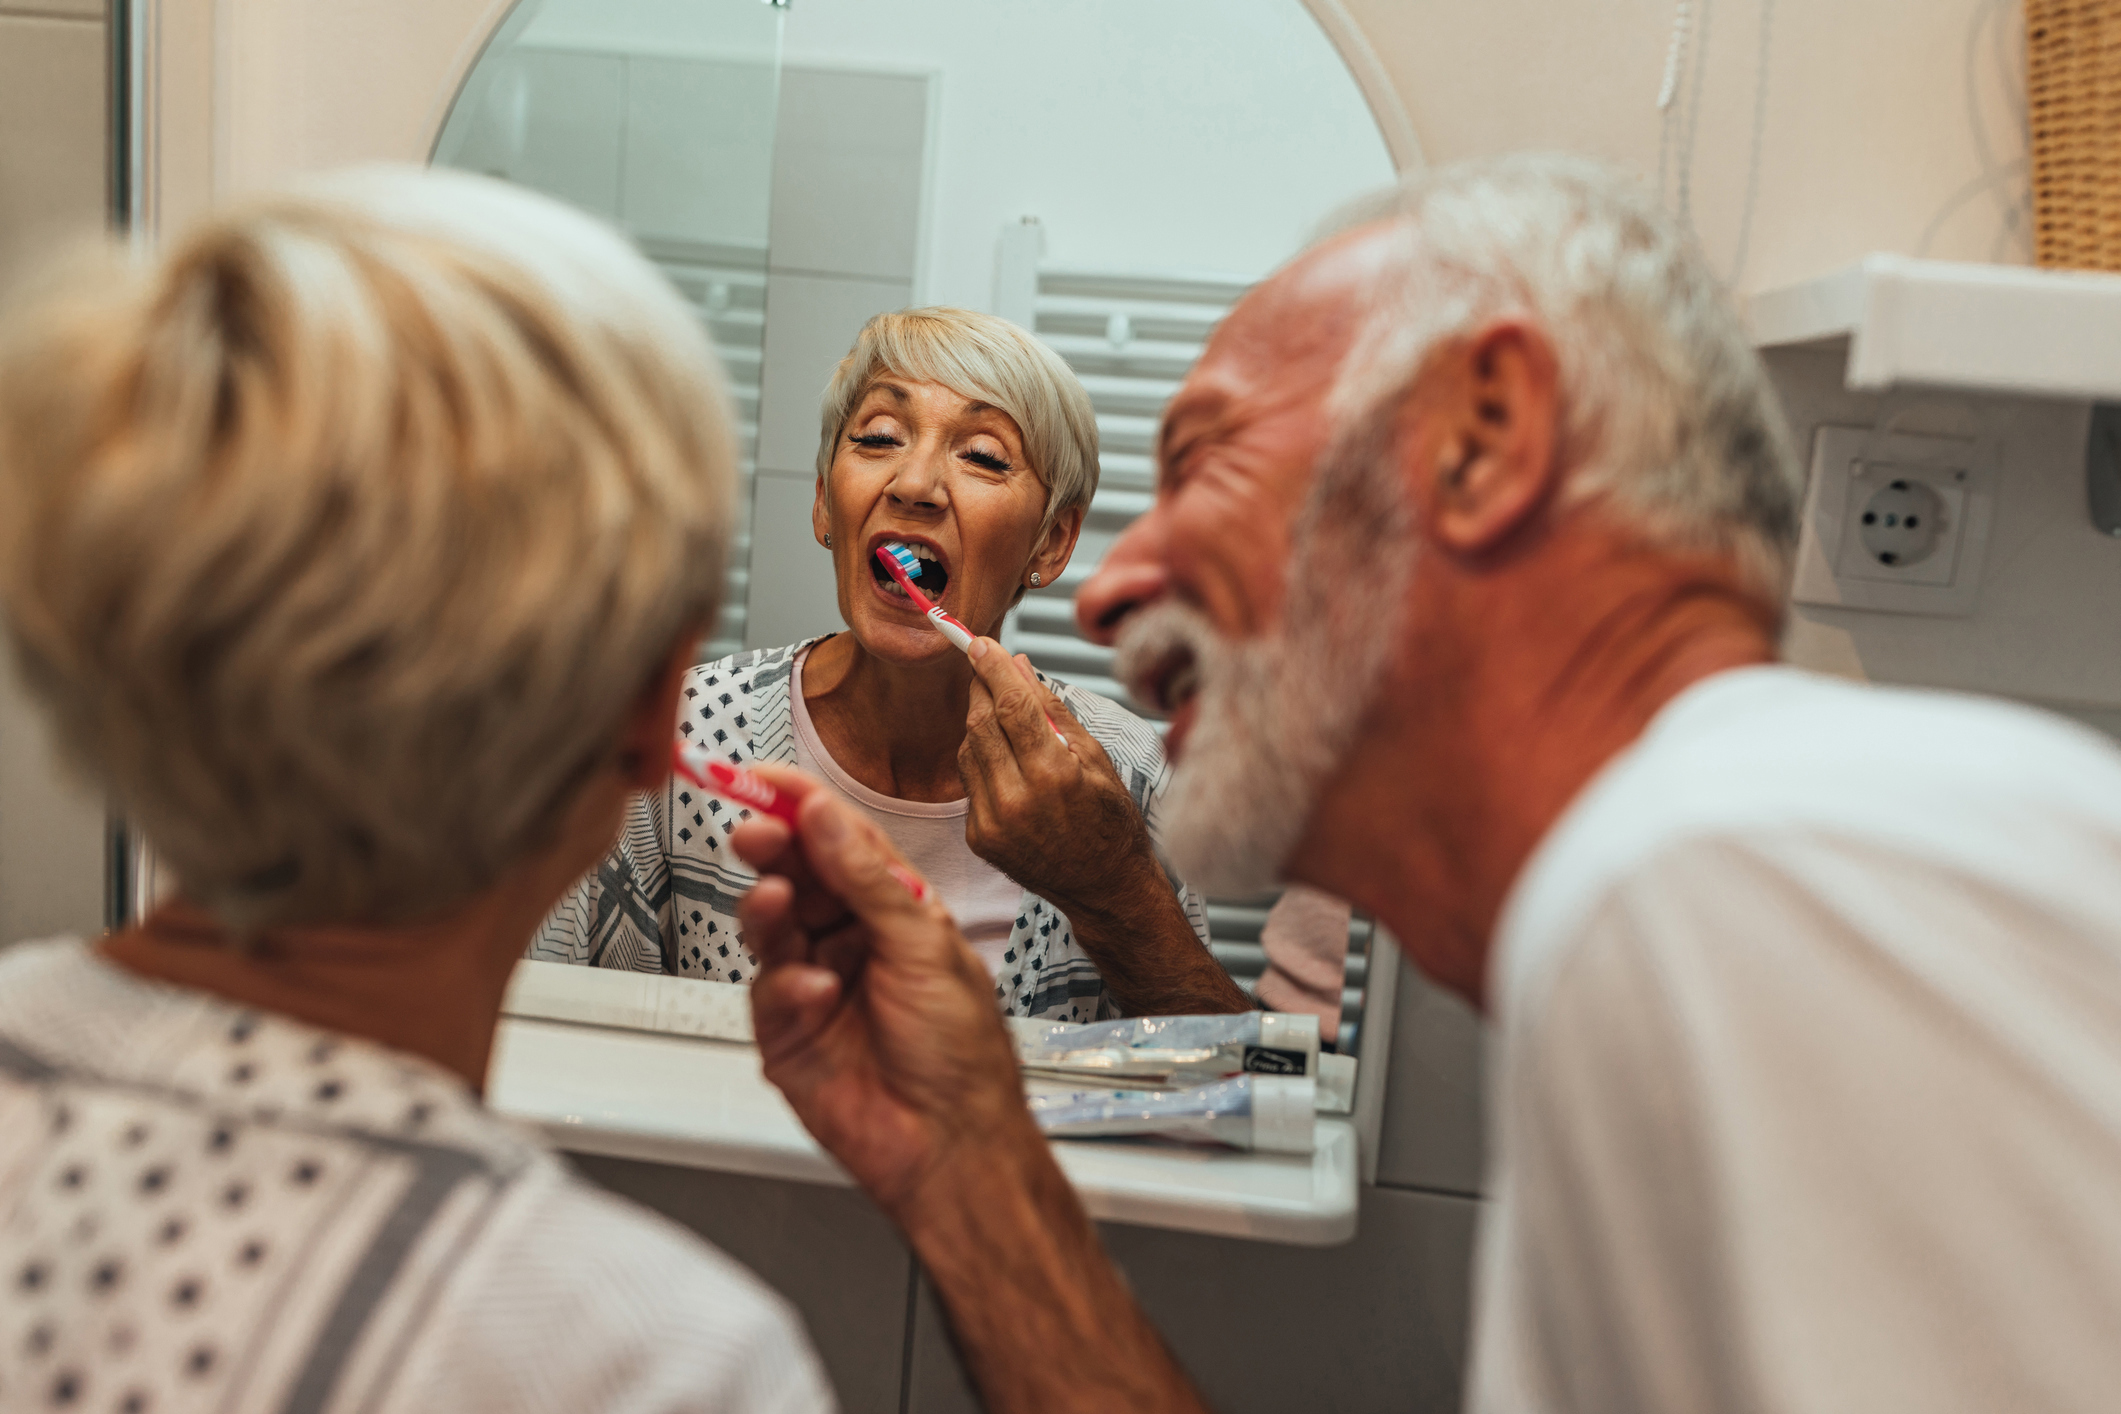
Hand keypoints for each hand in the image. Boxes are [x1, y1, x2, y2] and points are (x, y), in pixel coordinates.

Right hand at [731, 765, 1041, 1219]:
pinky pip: (766, 991)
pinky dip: (785, 987)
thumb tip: (828, 818)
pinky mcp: (787, 1033)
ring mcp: (815, 983)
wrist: (952, 1142)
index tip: (764, 779)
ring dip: (768, 907)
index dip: (801, 806)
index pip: (837, 840)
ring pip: (769, 926)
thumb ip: (870, 879)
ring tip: (775, 900)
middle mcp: (850, 940)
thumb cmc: (963, 1053)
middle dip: (772, 850)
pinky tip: (814, 993)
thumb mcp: (926, 946)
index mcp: (893, 909)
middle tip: (756, 833)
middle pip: (793, 875)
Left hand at [956, 637, 1160, 913]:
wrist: (1104, 888)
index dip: (992, 667)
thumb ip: (1053, 709)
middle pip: (981, 723)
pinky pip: (969, 781)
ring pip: (967, 749)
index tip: (979, 642)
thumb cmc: (1111, 822)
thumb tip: (1020, 666)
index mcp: (1054, 775)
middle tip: (985, 665)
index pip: (1011, 705)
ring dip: (979, 721)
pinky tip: (1004, 757)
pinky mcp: (979, 838)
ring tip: (1004, 714)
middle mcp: (1017, 800)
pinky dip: (980, 758)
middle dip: (980, 688)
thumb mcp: (1096, 758)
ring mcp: (993, 823)